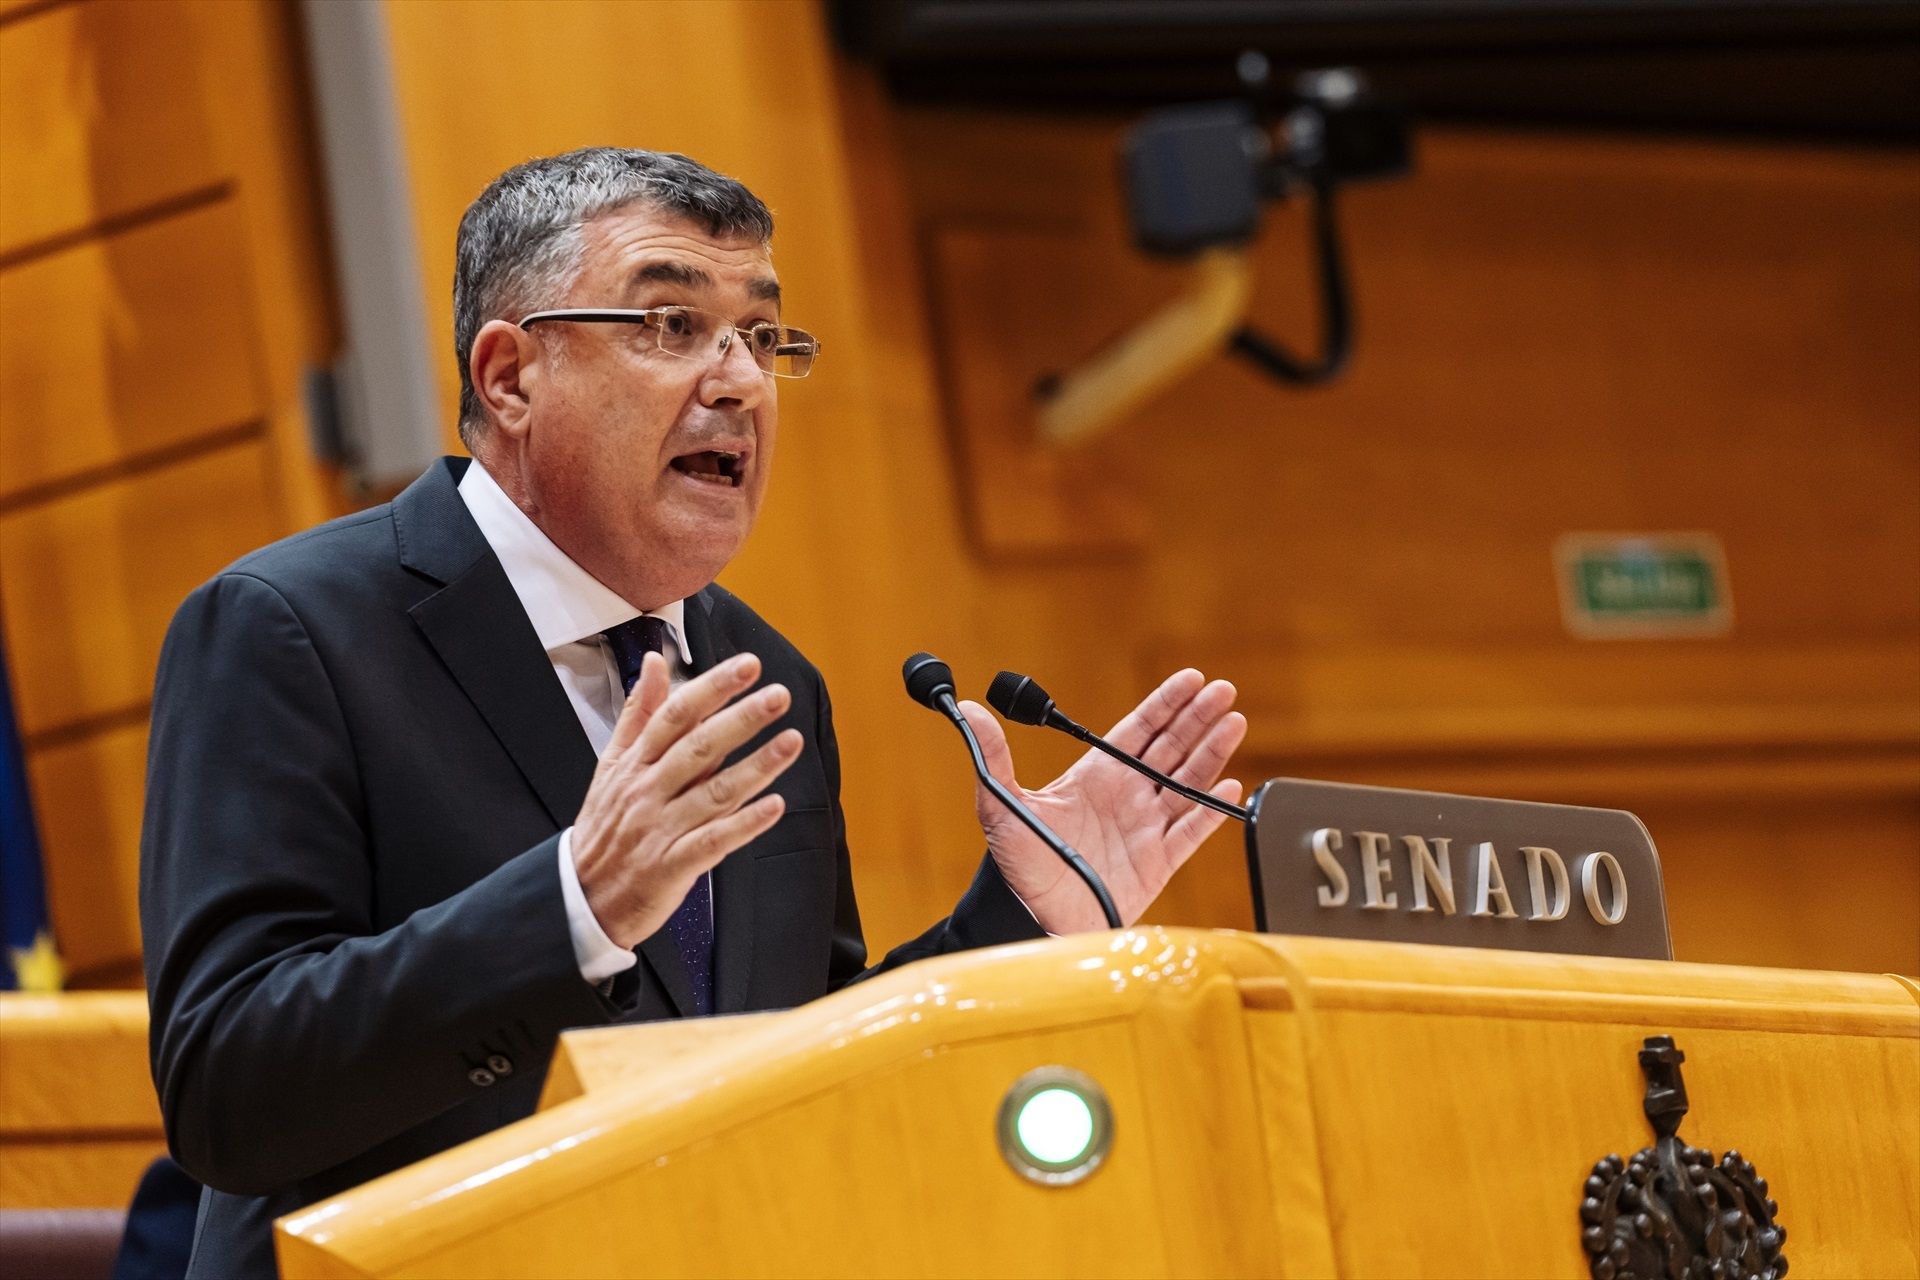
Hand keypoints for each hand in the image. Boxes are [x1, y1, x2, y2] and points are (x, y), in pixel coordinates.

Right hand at [571, 651, 799, 948]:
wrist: (581, 896)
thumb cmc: (605, 827)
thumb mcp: (611, 765)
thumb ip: (639, 713)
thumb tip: (654, 661)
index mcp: (635, 763)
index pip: (676, 715)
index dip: (712, 687)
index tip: (748, 665)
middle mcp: (647, 791)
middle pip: (698, 747)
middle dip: (741, 718)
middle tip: (779, 695)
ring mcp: (659, 829)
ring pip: (712, 792)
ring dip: (756, 766)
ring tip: (792, 741)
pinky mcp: (671, 867)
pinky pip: (712, 842)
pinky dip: (744, 824)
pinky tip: (775, 806)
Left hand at [962, 670, 1246, 933]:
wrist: (1032, 918)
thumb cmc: (1018, 863)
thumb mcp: (1001, 802)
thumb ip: (993, 756)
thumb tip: (969, 711)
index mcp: (1096, 777)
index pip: (1139, 729)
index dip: (1166, 703)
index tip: (1191, 679)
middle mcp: (1126, 797)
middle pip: (1172, 748)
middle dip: (1198, 718)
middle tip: (1223, 690)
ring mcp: (1145, 829)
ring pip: (1188, 782)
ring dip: (1211, 753)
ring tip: (1233, 723)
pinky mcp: (1157, 863)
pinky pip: (1191, 833)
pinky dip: (1211, 812)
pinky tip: (1230, 789)